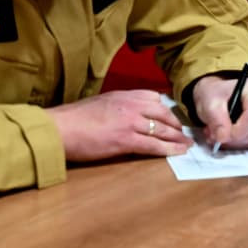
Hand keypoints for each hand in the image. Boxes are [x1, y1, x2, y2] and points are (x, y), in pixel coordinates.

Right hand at [47, 90, 189, 161]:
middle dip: (177, 123)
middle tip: (185, 132)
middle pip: (163, 113)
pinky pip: (153, 145)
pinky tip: (178, 152)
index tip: (173, 117)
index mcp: (123, 95)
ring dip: (178, 138)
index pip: (154, 98)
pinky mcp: (125, 140)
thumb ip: (117, 106)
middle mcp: (131, 105)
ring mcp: (130, 122)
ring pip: (162, 129)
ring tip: (187, 144)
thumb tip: (127, 116)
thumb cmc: (73, 118)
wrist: (60, 128)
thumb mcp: (100, 103)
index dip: (166, 109)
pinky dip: (169, 149)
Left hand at [192, 74, 247, 150]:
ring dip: (235, 142)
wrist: (219, 93)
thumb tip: (223, 137)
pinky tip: (226, 136)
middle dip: (234, 138)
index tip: (223, 137)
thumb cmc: (217, 93)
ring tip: (218, 134)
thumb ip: (217, 120)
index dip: (239, 130)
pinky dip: (238, 143)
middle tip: (215, 136)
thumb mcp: (211, 102)